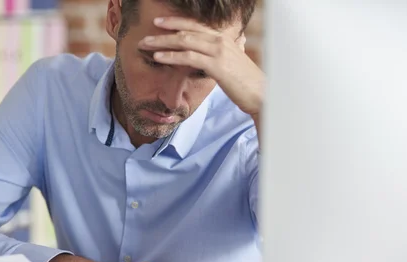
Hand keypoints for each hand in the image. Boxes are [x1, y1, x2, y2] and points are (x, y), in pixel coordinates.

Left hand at [138, 17, 264, 118]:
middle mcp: (220, 40)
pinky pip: (188, 57)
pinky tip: (158, 57)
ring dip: (162, 42)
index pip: (195, 25)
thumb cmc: (247, 82)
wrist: (261, 94)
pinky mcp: (216, 65)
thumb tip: (221, 49)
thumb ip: (226, 53)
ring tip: (145, 44)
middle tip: (146, 34)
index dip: (176, 22)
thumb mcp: (235, 62)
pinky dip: (171, 56)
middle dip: (164, 31)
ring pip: (184, 42)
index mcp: (224, 38)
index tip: (160, 22)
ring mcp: (218, 51)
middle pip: (187, 31)